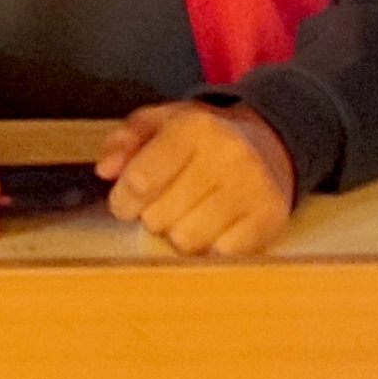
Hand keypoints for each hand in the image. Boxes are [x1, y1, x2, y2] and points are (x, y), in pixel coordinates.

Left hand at [95, 100, 295, 255]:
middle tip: (170, 201)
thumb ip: (126, 140)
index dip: (124, 200)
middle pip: (159, 217)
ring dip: (181, 234)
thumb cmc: (204, 138)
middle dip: (155, 215)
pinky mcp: (269, 219)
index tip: (127, 202)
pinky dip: (213, 246)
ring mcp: (252, 188)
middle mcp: (228, 154)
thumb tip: (106, 169)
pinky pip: (219, 255)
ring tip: (193, 213)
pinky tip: (218, 225)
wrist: (271, 144)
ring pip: (187, 241)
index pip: (140, 181)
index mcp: (195, 126)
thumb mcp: (161, 123)